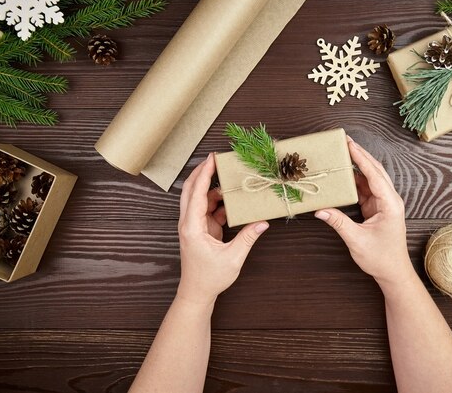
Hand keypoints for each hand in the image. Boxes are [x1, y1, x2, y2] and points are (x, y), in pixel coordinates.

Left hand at [176, 153, 268, 304]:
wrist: (197, 292)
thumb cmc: (210, 278)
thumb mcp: (233, 258)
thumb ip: (247, 238)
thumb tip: (263, 222)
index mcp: (192, 227)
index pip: (197, 194)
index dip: (204, 174)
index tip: (212, 159)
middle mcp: (189, 223)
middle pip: (191, 190)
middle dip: (202, 172)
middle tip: (216, 159)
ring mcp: (193, 225)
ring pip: (198, 198)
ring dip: (212, 188)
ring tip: (228, 178)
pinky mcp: (199, 229)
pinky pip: (207, 209)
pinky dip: (218, 203)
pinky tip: (231, 201)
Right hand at [315, 137, 411, 287]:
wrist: (393, 272)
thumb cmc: (380, 258)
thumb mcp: (357, 240)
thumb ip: (339, 223)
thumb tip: (321, 210)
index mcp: (390, 204)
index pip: (374, 175)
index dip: (361, 159)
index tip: (350, 145)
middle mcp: (390, 200)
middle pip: (375, 171)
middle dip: (361, 155)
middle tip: (345, 140)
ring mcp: (384, 203)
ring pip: (371, 178)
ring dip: (358, 165)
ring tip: (343, 152)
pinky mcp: (378, 208)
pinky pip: (366, 189)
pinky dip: (355, 180)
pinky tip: (344, 174)